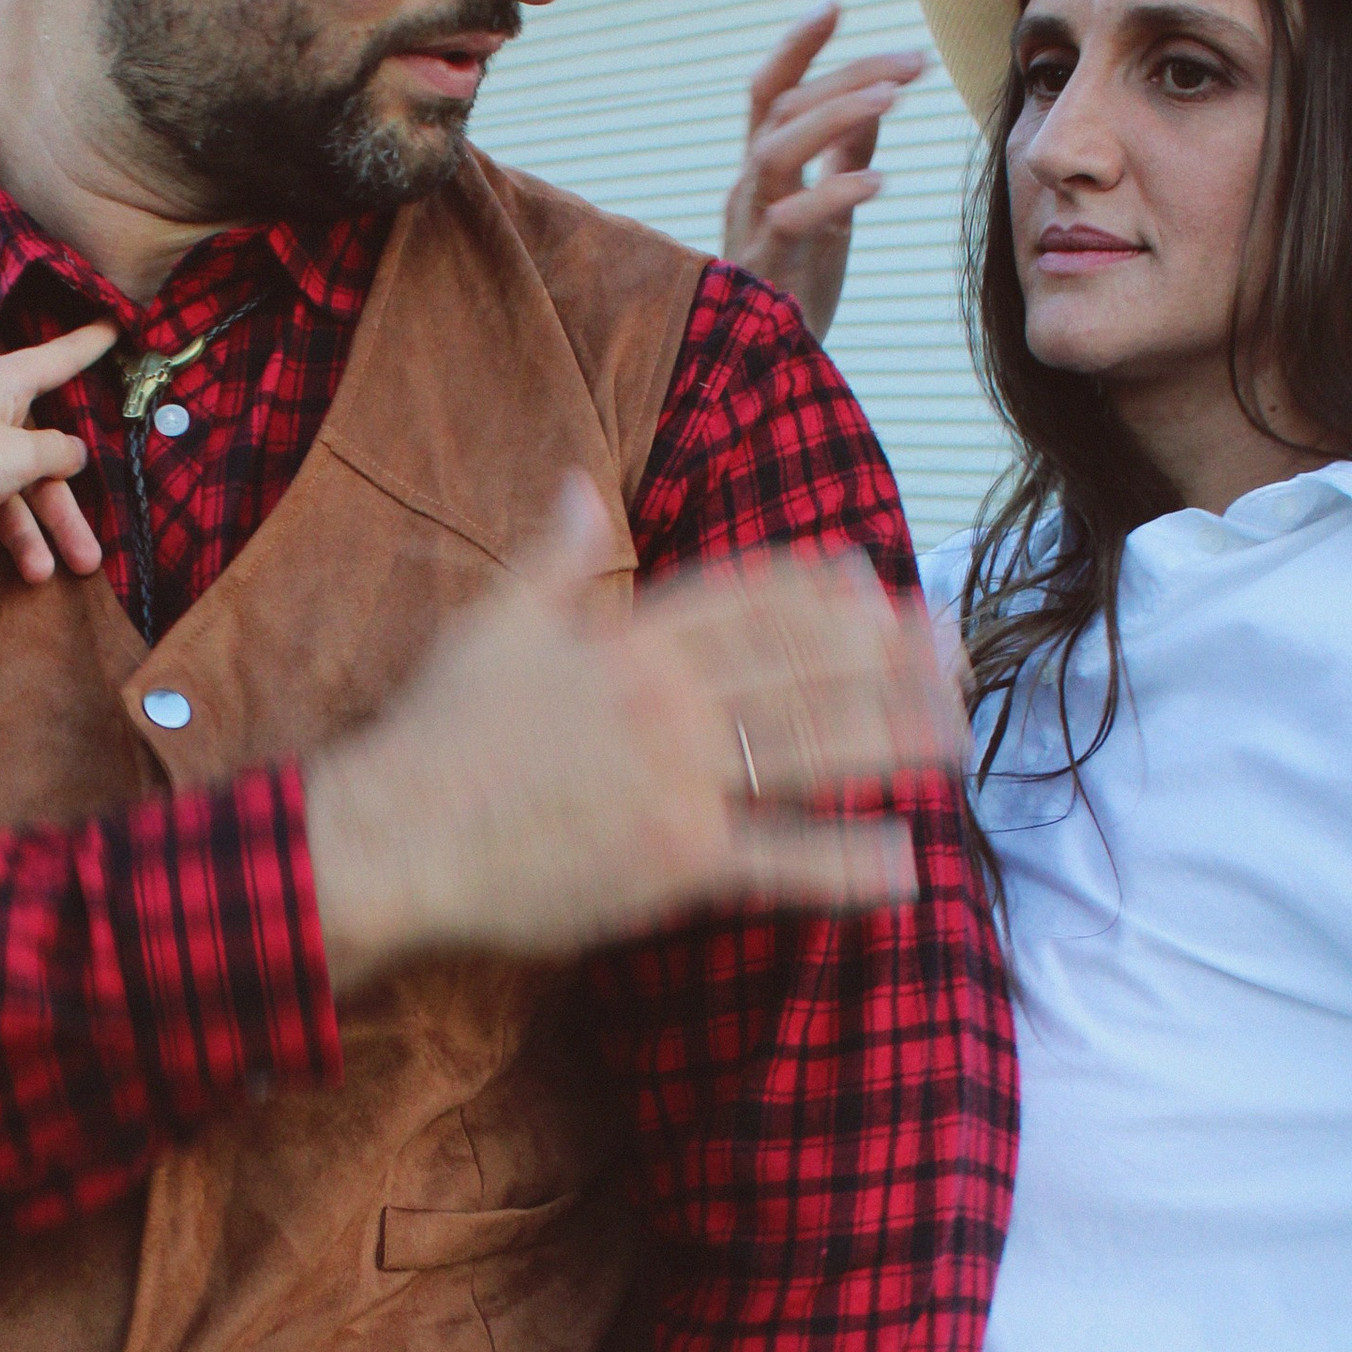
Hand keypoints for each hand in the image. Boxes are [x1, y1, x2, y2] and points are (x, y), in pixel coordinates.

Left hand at [0, 323, 114, 580]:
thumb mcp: (18, 459)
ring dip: (22, 535)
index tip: (114, 324)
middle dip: (61, 514)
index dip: (88, 345)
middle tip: (90, 558)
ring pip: (2, 491)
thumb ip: (56, 454)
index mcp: (0, 382)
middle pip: (35, 458)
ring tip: (40, 574)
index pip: (58, 360)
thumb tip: (73, 451)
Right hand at [304, 479, 961, 993]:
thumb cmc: (433, 737)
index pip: (749, 599)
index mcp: (630, 637)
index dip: (822, 592)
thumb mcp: (491, 624)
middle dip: (889, 655)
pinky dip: (844, 865)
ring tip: (960, 731)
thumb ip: (553, 556)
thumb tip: (581, 484)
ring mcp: (676, 776)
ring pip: (812, 745)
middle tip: (958, 652)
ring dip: (896, 737)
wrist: (391, 835)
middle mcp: (668, 696)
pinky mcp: (673, 856)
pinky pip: (778, 858)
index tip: (875, 585)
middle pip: (804, 665)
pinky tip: (906, 867)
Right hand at [719, 7, 924, 345]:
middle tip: (913, 60)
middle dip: (846, 73)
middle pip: (782, 107)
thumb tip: (875, 100)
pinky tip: (879, 181)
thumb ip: (845, 156)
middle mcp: (747, 189)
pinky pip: (790, 218)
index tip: (835, 5)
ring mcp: (748, 227)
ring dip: (835, 114)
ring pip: (775, 149)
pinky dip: (833, 193)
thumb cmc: (798, 289)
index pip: (768, 91)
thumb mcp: (828, 213)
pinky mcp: (762, 269)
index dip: (796, 46)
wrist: (769, 374)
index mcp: (761, 171)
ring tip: (894, 95)